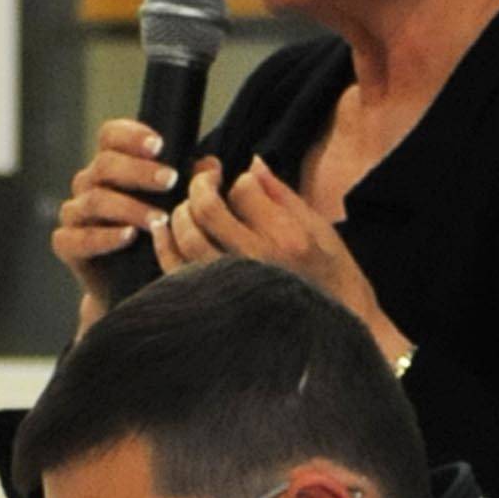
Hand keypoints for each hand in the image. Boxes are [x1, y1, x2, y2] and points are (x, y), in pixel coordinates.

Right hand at [51, 118, 182, 331]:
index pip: (111, 136)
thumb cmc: (154, 236)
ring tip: (160, 219)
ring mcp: (75, 213)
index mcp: (111, 165)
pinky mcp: (67, 243)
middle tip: (170, 181)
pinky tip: (129, 237)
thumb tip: (211, 165)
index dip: (131, 135)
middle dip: (139, 171)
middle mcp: (88, 183)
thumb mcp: (174, 206)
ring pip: (96, 200)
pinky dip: (105, 237)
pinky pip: (79, 237)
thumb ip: (192, 182)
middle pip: (105, 165)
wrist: (131, 287)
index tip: (159, 145)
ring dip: (130, 207)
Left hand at [157, 155, 415, 368]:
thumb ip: (282, 196)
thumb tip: (253, 164)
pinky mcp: (214, 304)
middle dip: (201, 184)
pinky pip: (176, 270)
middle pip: (208, 209)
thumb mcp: (320, 229)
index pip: (243, 190)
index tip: (243, 183)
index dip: (239, 179)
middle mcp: (256, 262)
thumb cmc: (332, 278)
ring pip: (188, 237)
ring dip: (182, 211)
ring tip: (190, 204)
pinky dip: (165, 243)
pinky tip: (165, 227)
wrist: (333, 332)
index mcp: (287, 239)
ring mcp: (232, 286)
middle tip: (206, 179)